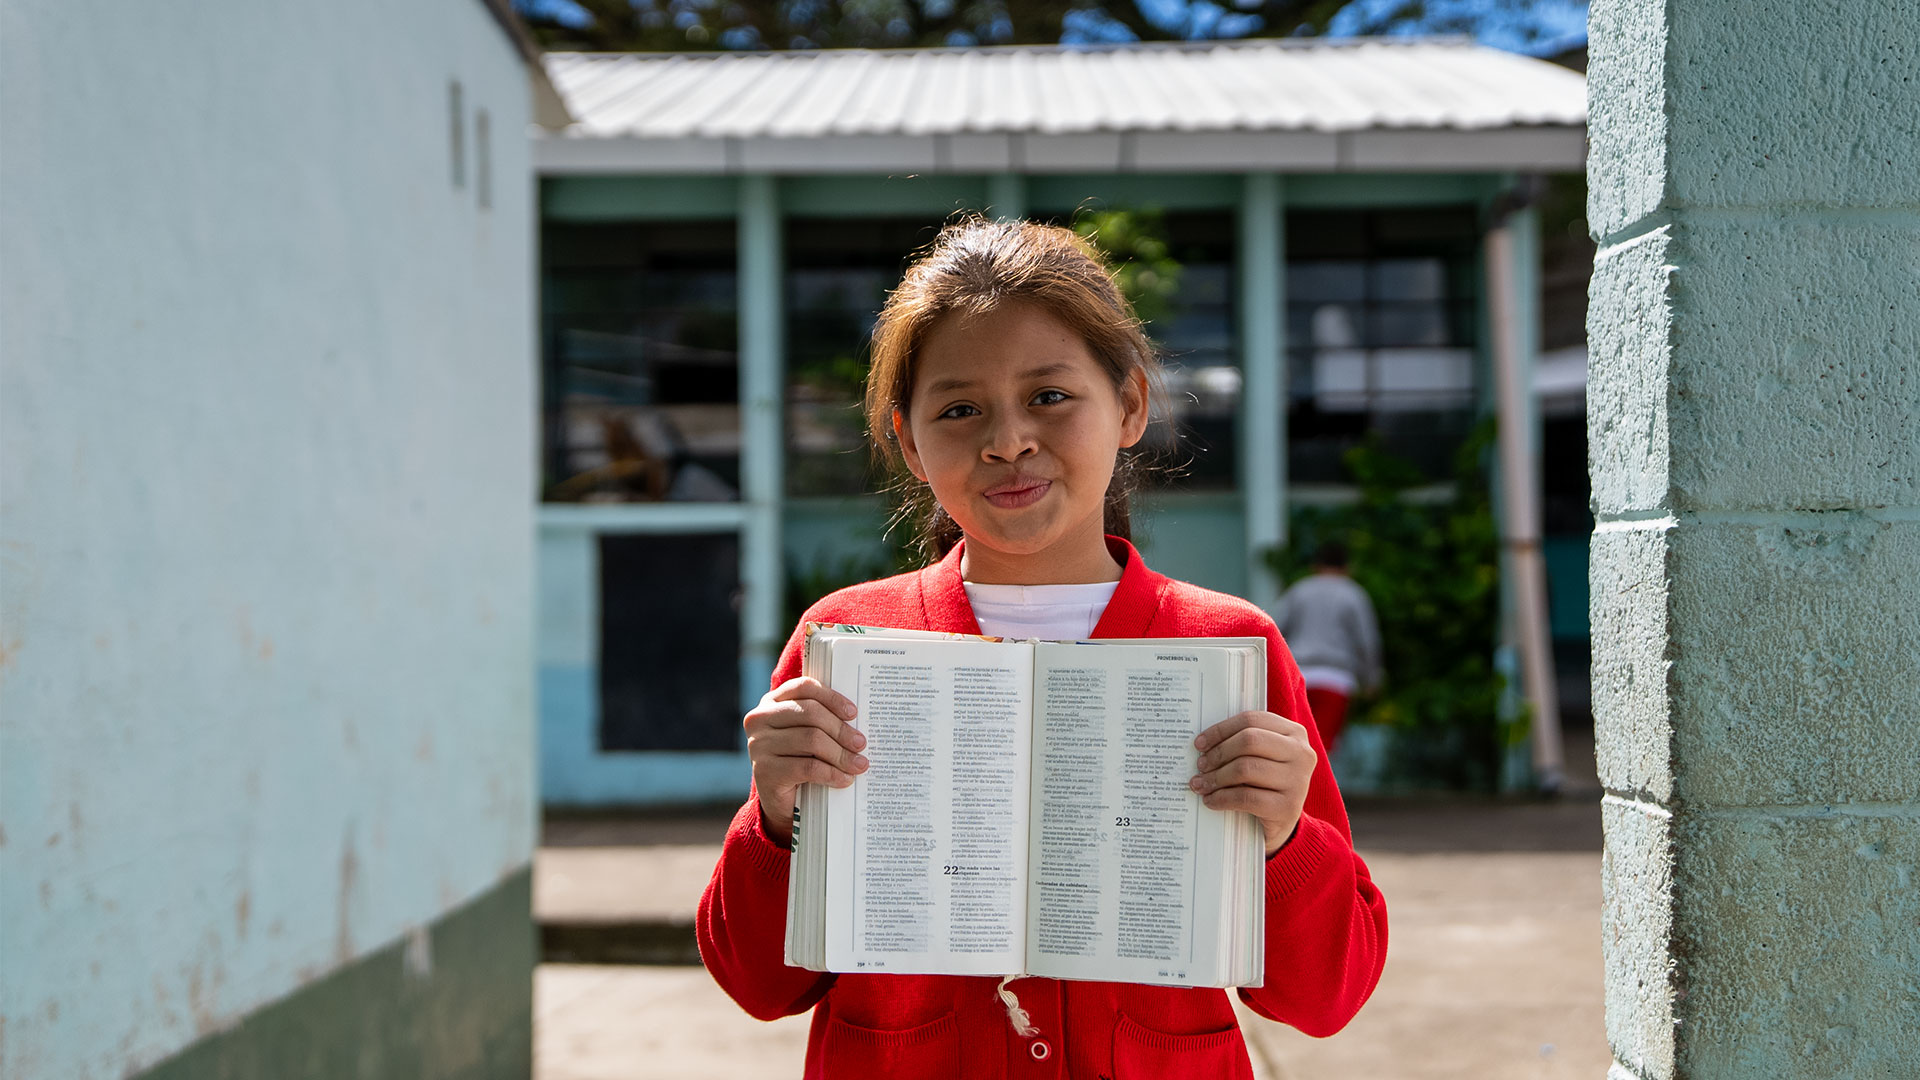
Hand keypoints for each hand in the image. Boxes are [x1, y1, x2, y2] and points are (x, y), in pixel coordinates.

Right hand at [745, 677, 867, 844]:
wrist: (782, 801)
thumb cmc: (800, 759)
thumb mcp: (808, 734)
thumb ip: (823, 720)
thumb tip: (857, 720)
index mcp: (772, 702)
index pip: (804, 687)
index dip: (832, 698)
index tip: (853, 713)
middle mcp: (759, 719)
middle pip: (810, 713)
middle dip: (840, 730)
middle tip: (861, 744)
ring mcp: (758, 745)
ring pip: (810, 740)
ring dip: (840, 754)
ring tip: (858, 764)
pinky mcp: (764, 771)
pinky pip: (807, 767)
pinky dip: (831, 773)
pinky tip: (844, 779)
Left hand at [1190, 710, 1316, 856]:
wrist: (1283, 823)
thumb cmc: (1266, 783)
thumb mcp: (1263, 756)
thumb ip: (1243, 743)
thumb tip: (1204, 743)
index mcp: (1294, 733)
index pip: (1251, 720)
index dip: (1221, 730)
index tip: (1200, 743)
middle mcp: (1301, 754)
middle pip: (1249, 741)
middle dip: (1218, 753)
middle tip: (1201, 765)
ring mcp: (1297, 781)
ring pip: (1245, 768)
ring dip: (1216, 777)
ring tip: (1201, 784)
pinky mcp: (1288, 807)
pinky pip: (1246, 797)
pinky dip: (1222, 799)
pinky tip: (1211, 801)